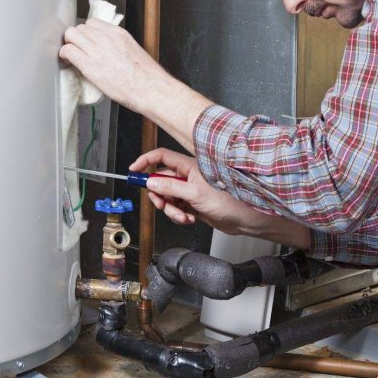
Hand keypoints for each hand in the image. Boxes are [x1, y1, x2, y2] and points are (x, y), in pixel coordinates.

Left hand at [59, 20, 211, 152]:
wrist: (151, 90)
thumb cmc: (147, 79)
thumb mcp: (134, 54)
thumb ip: (119, 49)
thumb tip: (111, 55)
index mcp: (119, 34)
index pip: (93, 24)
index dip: (87, 34)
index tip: (87, 44)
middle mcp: (106, 38)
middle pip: (80, 28)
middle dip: (77, 40)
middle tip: (79, 52)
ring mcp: (97, 50)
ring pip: (71, 35)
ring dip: (70, 45)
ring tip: (73, 57)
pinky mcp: (90, 65)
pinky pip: (68, 51)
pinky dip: (65, 55)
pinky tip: (68, 62)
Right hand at [130, 148, 310, 249]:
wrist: (244, 219)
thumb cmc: (230, 201)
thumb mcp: (194, 193)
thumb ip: (170, 187)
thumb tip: (151, 181)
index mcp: (189, 166)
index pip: (161, 157)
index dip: (145, 162)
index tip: (133, 171)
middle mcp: (188, 177)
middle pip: (160, 181)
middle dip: (159, 195)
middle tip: (163, 204)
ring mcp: (190, 191)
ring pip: (168, 198)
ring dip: (171, 210)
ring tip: (183, 215)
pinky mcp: (192, 204)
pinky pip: (176, 208)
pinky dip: (179, 215)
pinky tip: (189, 218)